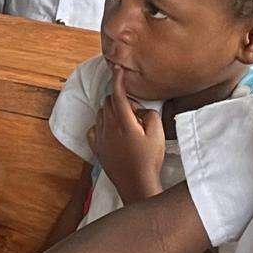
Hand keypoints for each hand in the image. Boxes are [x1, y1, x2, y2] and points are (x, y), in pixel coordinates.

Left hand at [89, 80, 168, 200]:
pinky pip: (94, 127)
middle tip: (136, 113)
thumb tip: (142, 110)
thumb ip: (151, 114)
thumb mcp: (158, 134)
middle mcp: (108, 127)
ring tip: (127, 125)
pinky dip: (102, 125)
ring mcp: (100, 137)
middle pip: (109, 101)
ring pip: (101, 113)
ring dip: (112, 112)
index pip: (118, 94)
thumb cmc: (149, 160)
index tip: (118, 68)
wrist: (136, 184)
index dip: (118, 79)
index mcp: (124, 122)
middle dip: (121, 100)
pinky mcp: (96, 147)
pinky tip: (113, 133)